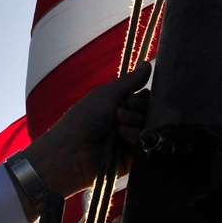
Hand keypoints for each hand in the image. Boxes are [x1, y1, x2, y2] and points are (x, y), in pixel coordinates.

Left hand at [22, 62, 150, 208]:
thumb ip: (130, 81)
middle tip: (120, 110)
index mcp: (119, 106)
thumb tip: (147, 64)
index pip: (144, 98)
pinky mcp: (134, 158)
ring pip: (148, 126)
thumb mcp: (107, 94)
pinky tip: (122, 135)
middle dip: (137, 107)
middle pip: (149, 111)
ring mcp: (130, 140)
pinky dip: (134, 135)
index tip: (132, 96)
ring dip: (134, 120)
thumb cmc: (85, 117)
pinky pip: (145, 143)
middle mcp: (126, 122)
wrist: (73, 149)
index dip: (143, 96)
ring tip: (117, 123)